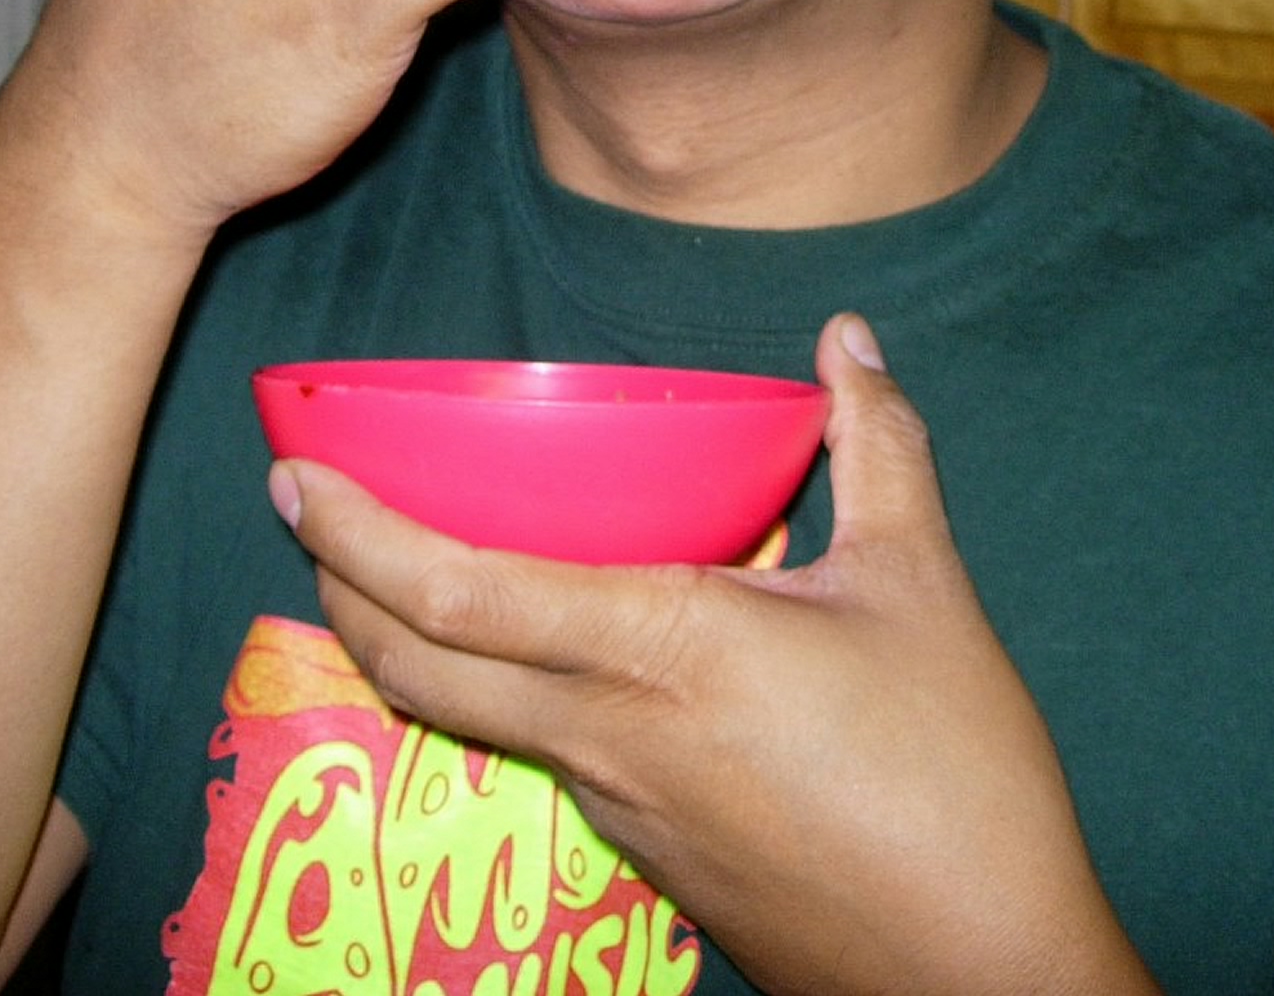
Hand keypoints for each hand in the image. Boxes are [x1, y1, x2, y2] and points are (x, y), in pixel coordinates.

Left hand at [277, 314, 1159, 995]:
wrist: (979, 971)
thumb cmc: (958, 779)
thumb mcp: (923, 587)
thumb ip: (877, 448)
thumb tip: (846, 341)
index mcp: (657, 652)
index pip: (456, 594)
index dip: (357, 535)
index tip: (294, 478)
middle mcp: (605, 735)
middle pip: (415, 668)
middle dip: (340, 586)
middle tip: (310, 513)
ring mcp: (615, 809)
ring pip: (471, 718)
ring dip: (414, 643)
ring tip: (412, 567)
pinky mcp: (645, 857)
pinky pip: (546, 755)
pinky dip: (509, 690)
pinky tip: (564, 653)